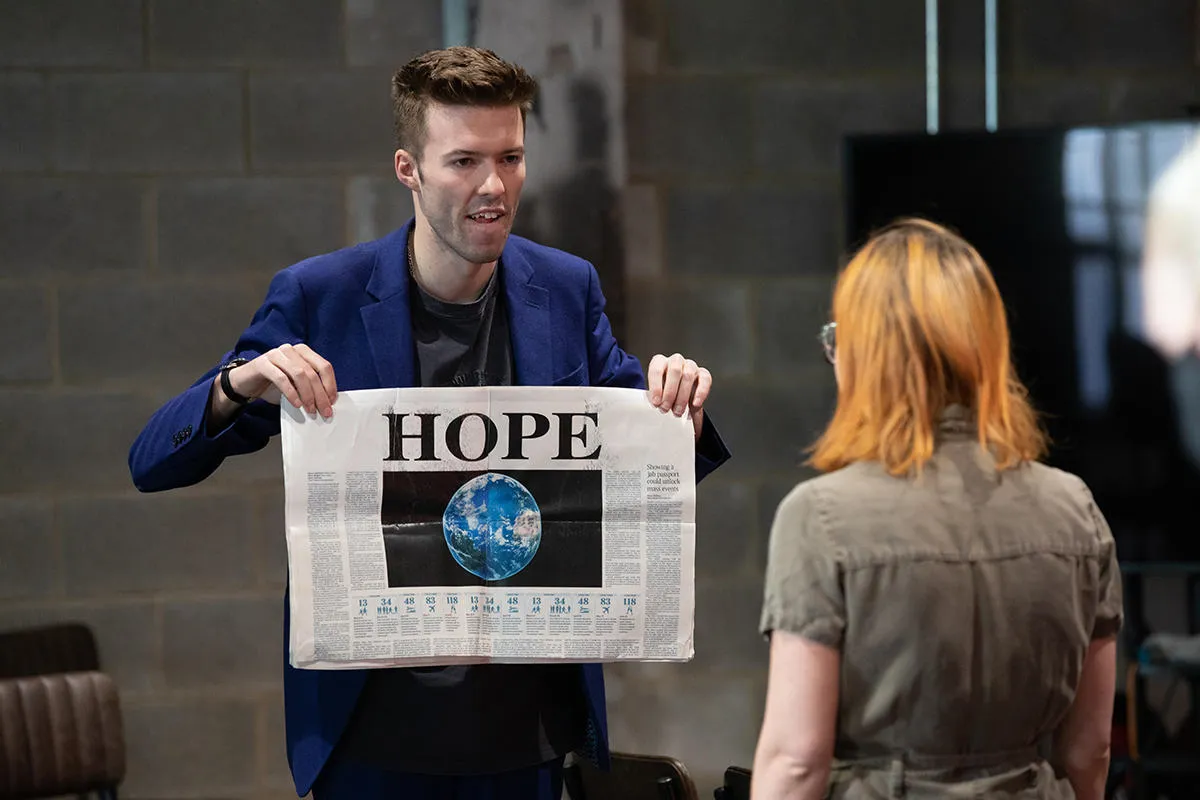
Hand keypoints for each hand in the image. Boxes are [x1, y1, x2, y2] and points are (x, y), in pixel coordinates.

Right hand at [217, 343, 337, 418]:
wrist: (245, 383)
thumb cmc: (273, 385)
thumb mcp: (296, 385)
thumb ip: (310, 388)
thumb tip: (327, 402)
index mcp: (303, 352)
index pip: (324, 366)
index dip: (330, 384)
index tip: (332, 401)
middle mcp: (291, 350)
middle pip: (312, 372)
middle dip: (321, 394)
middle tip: (324, 411)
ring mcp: (276, 354)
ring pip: (299, 374)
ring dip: (307, 394)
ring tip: (310, 409)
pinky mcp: (263, 363)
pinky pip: (281, 378)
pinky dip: (291, 393)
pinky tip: (296, 404)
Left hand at [646, 353, 711, 440]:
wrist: (677, 400)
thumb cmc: (664, 395)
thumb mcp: (656, 395)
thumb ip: (654, 398)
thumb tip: (652, 409)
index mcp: (660, 362)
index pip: (656, 369)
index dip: (655, 386)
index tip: (656, 402)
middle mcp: (675, 361)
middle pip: (674, 371)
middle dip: (670, 392)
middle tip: (666, 408)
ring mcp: (690, 365)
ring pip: (689, 375)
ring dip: (683, 396)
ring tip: (678, 411)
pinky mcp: (703, 374)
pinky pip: (705, 379)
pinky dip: (701, 392)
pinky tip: (695, 404)